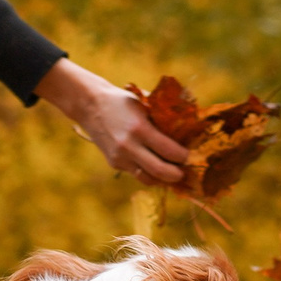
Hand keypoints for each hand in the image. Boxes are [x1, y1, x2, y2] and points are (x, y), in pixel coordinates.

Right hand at [36, 59, 187, 184]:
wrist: (90, 106)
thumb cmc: (121, 101)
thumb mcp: (143, 103)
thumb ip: (162, 116)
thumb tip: (188, 125)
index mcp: (139, 128)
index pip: (169, 151)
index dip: (184, 156)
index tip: (191, 155)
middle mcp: (129, 146)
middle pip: (160, 171)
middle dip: (176, 174)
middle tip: (185, 172)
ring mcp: (120, 157)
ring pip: (147, 178)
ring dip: (162, 179)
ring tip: (173, 174)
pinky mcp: (114, 163)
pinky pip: (136, 173)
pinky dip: (148, 173)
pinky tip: (156, 167)